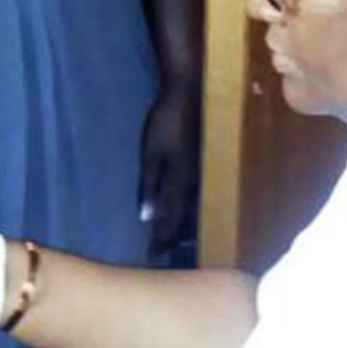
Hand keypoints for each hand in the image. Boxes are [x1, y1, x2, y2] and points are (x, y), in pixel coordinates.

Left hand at [138, 90, 200, 256]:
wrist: (192, 92)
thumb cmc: (167, 120)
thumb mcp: (151, 153)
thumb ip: (149, 185)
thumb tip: (145, 217)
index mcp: (180, 182)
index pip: (169, 218)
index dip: (161, 238)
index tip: (153, 255)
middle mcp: (194, 182)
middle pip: (182, 216)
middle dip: (171, 235)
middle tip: (162, 253)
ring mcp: (201, 170)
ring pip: (191, 205)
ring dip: (181, 222)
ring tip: (173, 238)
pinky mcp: (201, 160)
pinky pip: (195, 191)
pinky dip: (187, 205)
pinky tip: (184, 208)